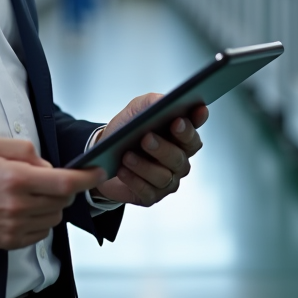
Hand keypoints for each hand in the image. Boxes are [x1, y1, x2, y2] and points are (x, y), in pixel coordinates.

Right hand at [0, 136, 102, 249]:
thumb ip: (24, 148)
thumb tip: (47, 164)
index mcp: (16, 178)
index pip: (64, 181)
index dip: (87, 177)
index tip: (99, 172)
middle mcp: (18, 204)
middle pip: (63, 199)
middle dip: (64, 188)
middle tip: (46, 180)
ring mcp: (15, 226)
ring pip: (55, 216)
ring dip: (52, 204)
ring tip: (31, 195)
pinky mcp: (12, 240)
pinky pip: (43, 231)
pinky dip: (41, 220)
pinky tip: (24, 210)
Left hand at [91, 94, 208, 206]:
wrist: (103, 155)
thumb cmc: (126, 130)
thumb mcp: (137, 109)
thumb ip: (153, 102)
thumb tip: (164, 101)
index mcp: (180, 137)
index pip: (193, 132)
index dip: (193, 125)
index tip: (180, 119)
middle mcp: (179, 160)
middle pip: (180, 157)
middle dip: (163, 148)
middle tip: (146, 138)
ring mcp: (168, 180)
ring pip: (164, 176)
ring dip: (144, 165)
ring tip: (127, 156)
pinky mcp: (152, 196)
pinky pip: (148, 191)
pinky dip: (134, 180)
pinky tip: (123, 171)